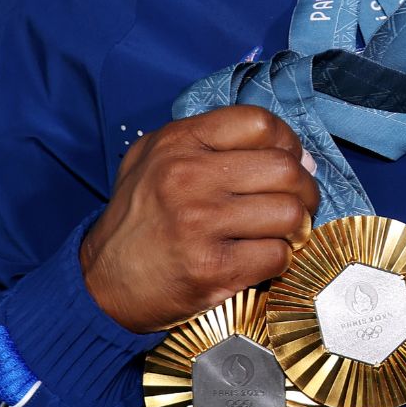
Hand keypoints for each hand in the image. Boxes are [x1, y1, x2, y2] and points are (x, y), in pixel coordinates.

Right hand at [79, 105, 319, 333]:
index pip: (260, 124)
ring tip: (282, 232)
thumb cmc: (139, 218)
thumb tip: (292, 153)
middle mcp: (189, 176)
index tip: (291, 161)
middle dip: (304, 189)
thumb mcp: (155, 157)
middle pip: (285, 170)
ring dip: (295, 227)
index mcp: (179, 142)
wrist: (101, 282)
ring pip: (290, 214)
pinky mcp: (211, 268)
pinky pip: (277, 256)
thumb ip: (212, 142)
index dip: (288, 142)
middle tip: (299, 203)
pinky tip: (262, 258)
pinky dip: (280, 259)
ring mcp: (200, 223)